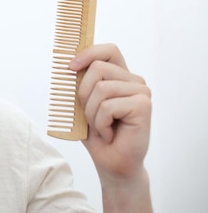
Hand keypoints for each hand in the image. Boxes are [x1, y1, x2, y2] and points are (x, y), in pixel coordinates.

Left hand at [72, 44, 151, 180]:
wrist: (112, 162)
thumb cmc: (97, 133)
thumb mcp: (83, 103)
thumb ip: (81, 82)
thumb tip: (69, 64)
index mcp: (120, 76)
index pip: (108, 50)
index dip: (88, 53)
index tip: (71, 67)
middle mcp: (134, 81)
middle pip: (98, 68)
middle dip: (84, 94)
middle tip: (91, 116)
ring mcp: (141, 92)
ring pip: (101, 88)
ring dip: (92, 113)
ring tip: (102, 127)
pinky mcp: (144, 106)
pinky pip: (108, 106)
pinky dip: (101, 123)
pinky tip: (109, 133)